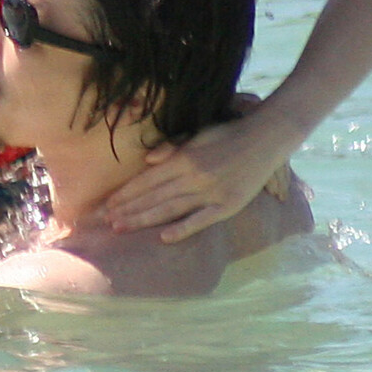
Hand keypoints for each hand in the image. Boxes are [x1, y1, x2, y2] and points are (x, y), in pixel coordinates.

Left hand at [103, 94, 287, 242]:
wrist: (265, 138)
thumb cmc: (228, 134)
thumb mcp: (198, 133)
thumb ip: (172, 147)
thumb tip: (148, 161)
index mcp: (185, 158)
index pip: (148, 180)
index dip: (127, 193)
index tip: (108, 204)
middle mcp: (194, 176)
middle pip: (154, 196)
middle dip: (128, 209)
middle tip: (106, 222)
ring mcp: (211, 193)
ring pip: (171, 209)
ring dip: (144, 219)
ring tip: (122, 228)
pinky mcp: (227, 206)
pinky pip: (201, 220)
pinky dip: (182, 229)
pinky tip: (163, 238)